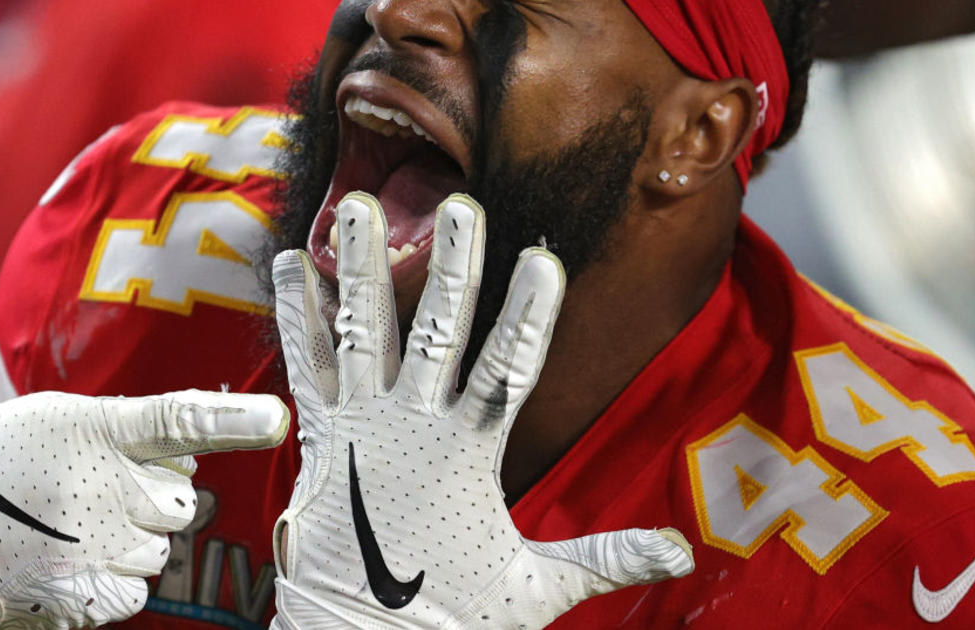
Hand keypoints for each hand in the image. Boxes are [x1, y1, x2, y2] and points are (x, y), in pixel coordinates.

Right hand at [0, 389, 287, 629]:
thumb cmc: (3, 464)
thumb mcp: (58, 418)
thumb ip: (128, 425)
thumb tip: (196, 445)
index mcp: (97, 431)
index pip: (176, 421)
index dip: (232, 422)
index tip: (276, 420)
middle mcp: (105, 487)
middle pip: (184, 498)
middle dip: (158, 497)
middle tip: (102, 492)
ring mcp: (97, 545)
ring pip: (165, 545)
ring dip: (137, 538)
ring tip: (80, 527)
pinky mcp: (89, 593)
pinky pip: (142, 585)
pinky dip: (119, 576)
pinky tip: (76, 559)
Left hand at [269, 192, 692, 628]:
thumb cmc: (448, 616)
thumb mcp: (534, 588)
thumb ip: (605, 558)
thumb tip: (683, 552)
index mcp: (468, 458)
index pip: (509, 374)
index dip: (529, 316)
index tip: (545, 260)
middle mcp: (410, 430)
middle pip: (437, 335)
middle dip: (454, 267)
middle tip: (462, 205)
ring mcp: (358, 429)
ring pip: (362, 334)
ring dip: (362, 267)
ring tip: (355, 204)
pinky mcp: (319, 439)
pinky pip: (305, 366)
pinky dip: (296, 315)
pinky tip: (291, 263)